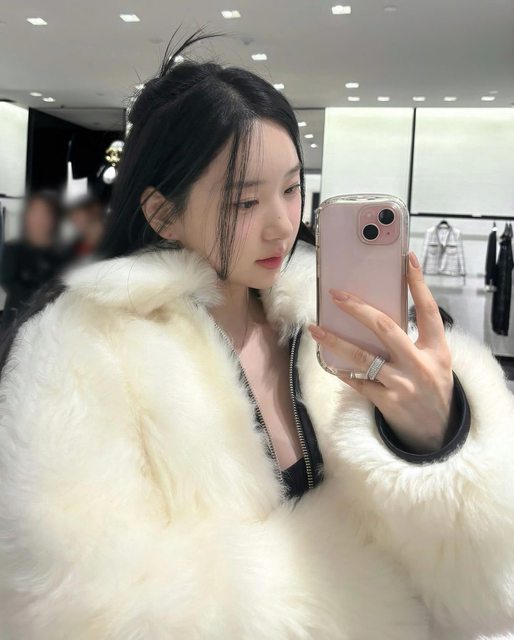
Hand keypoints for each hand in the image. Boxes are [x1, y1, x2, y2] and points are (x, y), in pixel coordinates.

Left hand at [308, 252, 453, 453]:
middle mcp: (420, 364)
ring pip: (363, 356)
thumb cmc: (433, 388)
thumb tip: (378, 313)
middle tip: (336, 295)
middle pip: (386, 328)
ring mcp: (402, 384)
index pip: (429, 310)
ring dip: (335, 340)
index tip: (407, 259)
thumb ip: (415, 338)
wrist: (438, 433)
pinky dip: (341, 370)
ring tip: (315, 328)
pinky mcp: (386, 401)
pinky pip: (357, 381)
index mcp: (437, 349)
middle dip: (358, 309)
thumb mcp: (436, 360)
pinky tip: (328, 360)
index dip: (418, 284)